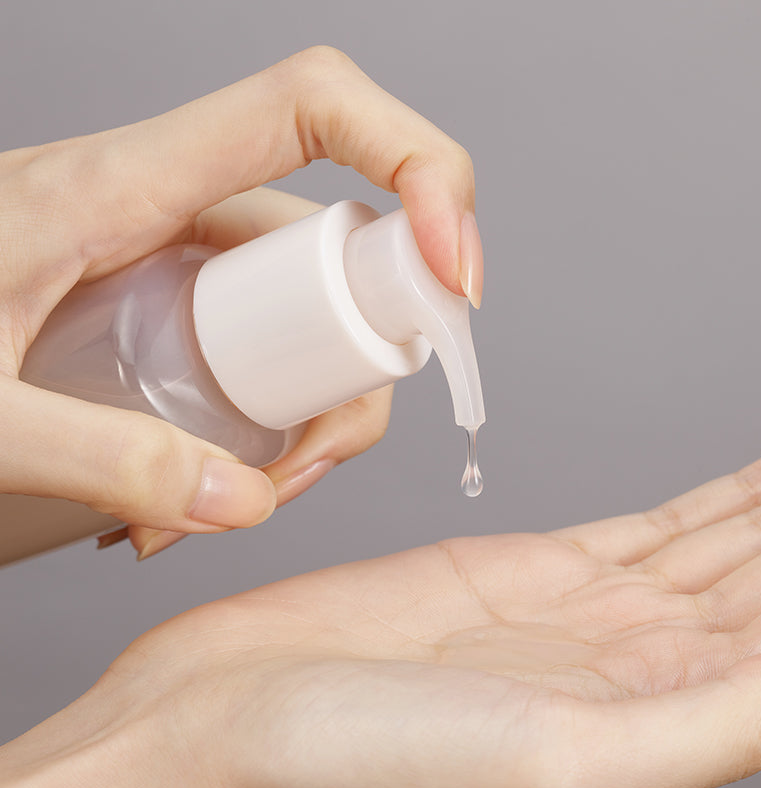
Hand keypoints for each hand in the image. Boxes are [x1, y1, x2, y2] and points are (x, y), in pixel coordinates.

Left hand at [0, 47, 481, 557]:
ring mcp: (183, 254)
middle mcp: (175, 205)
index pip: (315, 106)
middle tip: (297, 470)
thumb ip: (104, 457)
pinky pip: (273, 342)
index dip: (418, 167)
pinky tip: (216, 482)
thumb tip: (239, 506)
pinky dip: (275, 421)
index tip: (454, 275)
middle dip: (358, 371)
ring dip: (315, 416)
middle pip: (344, 251)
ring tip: (239, 497)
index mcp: (127, 183)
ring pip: (318, 312)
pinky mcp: (178, 296)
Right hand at [1, 426, 760, 787]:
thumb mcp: (558, 769)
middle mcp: (642, 664)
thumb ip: (713, 725)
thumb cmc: (359, 774)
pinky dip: (735, 489)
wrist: (224, 738)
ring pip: (741, 539)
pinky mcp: (531, 567)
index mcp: (662, 717)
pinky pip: (663, 519)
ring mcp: (590, 610)